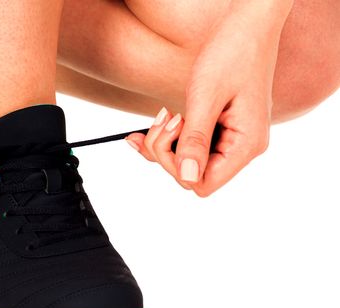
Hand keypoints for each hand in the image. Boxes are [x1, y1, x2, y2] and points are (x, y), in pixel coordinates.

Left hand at [127, 4, 287, 195]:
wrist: (247, 25)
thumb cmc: (232, 53)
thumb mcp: (206, 97)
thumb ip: (196, 140)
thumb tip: (187, 177)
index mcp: (246, 145)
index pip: (204, 184)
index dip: (177, 168)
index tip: (170, 136)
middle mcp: (242, 147)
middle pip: (192, 175)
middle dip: (167, 151)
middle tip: (165, 118)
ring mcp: (232, 139)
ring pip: (187, 161)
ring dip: (166, 142)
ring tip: (166, 113)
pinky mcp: (221, 129)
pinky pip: (190, 145)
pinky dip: (169, 136)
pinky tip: (158, 120)